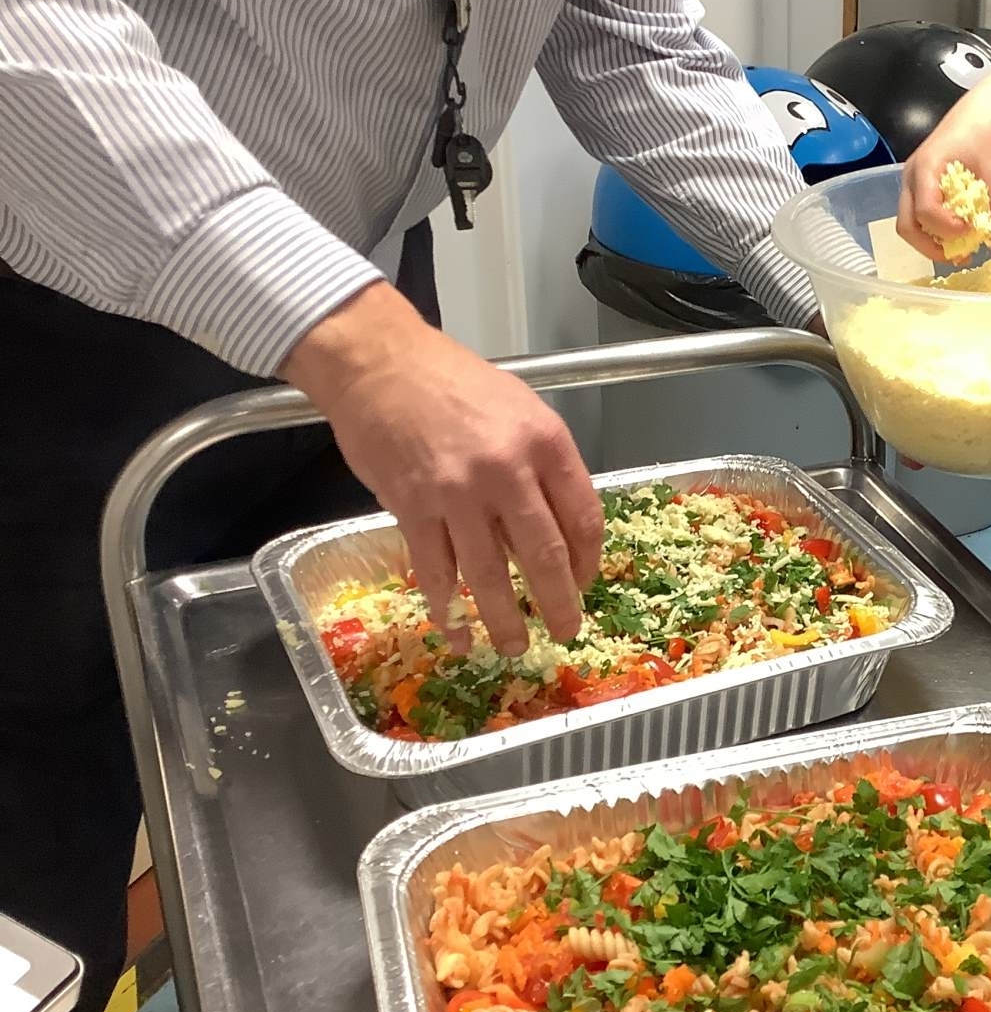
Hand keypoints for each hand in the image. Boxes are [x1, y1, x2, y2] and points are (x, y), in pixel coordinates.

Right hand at [281, 283, 603, 656]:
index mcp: (545, 443)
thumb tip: (559, 527)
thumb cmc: (454, 382)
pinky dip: (447, 607)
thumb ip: (544, 465)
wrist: (381, 364)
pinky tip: (457, 631)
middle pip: (543, 554)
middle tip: (566, 632)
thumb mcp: (521, 408)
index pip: (582, 515)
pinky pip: (435, 570)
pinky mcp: (413, 507)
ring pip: (489, 573)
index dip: (588, 559)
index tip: (585, 581)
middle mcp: (507, 470)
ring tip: (514, 647)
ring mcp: (457, 493)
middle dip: (559, 603)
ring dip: (504, 619)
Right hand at [894, 81, 990, 260]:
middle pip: (906, 225)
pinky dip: (938, 230)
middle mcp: (913, 176)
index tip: (971, 231)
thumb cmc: (987, 129)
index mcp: (925, 167)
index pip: (925, 211)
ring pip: (911, 222)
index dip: (946, 229)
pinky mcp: (924, 184)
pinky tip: (962, 234)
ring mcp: (916, 181)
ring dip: (933, 241)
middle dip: (930, 247)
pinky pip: (922, 215)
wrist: (986, 106)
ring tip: (962, 250)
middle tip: (959, 256)